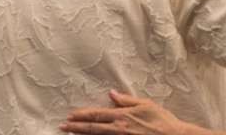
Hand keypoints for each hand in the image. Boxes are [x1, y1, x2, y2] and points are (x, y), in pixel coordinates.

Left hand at [59, 90, 189, 134]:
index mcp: (122, 116)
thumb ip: (126, 100)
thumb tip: (111, 93)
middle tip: (62, 126)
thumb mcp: (145, 104)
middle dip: (75, 127)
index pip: (97, 115)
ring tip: (69, 134)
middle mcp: (118, 129)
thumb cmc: (162, 120)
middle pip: (92, 128)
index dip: (82, 115)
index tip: (70, 115)